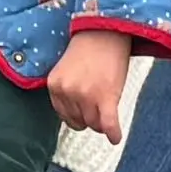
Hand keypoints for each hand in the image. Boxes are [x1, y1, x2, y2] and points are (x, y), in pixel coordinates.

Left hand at [47, 27, 136, 143]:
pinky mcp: (105, 97)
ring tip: (109, 109)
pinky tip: (116, 138)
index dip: (77, 116)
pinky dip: (113, 133)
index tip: (86, 113)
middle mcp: (67, 92)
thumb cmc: (89, 51)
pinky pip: (108, 124)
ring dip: (103, 122)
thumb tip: (75, 118)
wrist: (106, 32)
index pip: (64, 115)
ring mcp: (85, 96)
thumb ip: (67, 91)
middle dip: (91, 118)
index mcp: (54, 85)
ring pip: (94, 124)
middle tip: (100, 106)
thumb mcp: (68, 71)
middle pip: (80, 122)